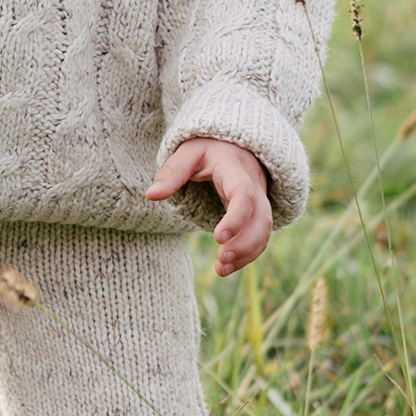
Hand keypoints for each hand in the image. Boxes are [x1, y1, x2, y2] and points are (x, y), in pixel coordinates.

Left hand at [149, 136, 274, 278]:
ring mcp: (260, 201)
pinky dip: (248, 254)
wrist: (234, 145)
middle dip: (245, 243)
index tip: (218, 238)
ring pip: (264, 230)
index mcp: (236, 171)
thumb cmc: (207, 149)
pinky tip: (226, 267)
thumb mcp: (187, 154)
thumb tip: (151, 195)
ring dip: (247, 253)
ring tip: (221, 270)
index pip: (244, 196)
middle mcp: (254, 186)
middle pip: (261, 218)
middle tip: (221, 260)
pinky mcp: (258, 214)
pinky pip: (260, 236)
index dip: (236, 218)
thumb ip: (171, 174)